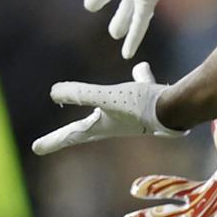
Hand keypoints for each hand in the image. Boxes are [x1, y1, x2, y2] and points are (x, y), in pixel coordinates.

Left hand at [33, 63, 180, 155]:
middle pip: (88, 127)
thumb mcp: (107, 96)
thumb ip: (81, 94)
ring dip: (106, 102)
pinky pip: (138, 91)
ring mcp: (132, 116)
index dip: (53, 140)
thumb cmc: (141, 105)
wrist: (179, 107)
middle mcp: (115, 124)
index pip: (72, 134)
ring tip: (97, 99)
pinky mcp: (148, 105)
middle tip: (61, 138)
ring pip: (114, 108)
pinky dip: (138, 80)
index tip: (36, 148)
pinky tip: (141, 68)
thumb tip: (53, 93)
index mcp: (102, 126)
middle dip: (74, 131)